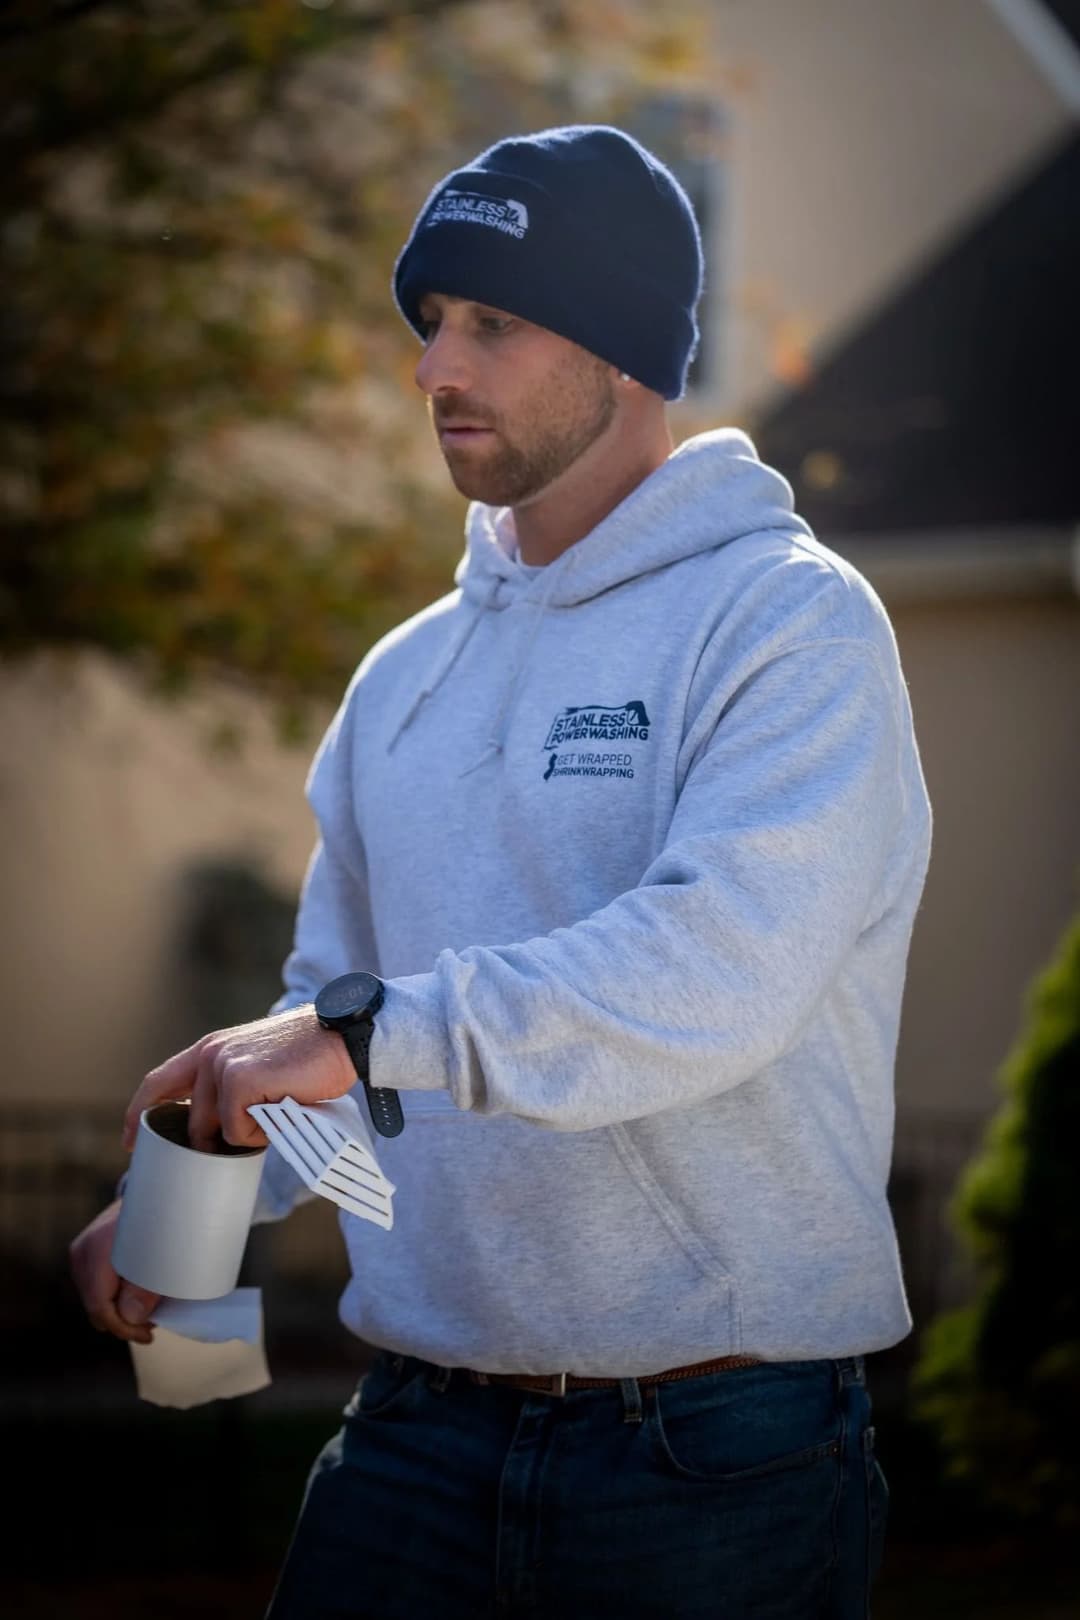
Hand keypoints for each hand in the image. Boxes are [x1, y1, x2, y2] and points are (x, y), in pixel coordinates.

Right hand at [69, 1199, 160, 1344]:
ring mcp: (81, 1252)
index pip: (101, 1306)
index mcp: (98, 1250)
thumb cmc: (164, 1216)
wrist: (155, 1187)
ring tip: (149, 1308)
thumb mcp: (164, 1250)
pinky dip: (114, 1295)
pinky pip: (95, 1287)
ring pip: (95, 1299)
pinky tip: (135, 1295)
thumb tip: (132, 1316)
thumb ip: (147, 1285)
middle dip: (123, 1321)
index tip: (149, 1334)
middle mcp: (83, 1252)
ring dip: (120, 1308)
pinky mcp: (85, 1253)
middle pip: (96, 1307)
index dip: (125, 1327)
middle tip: (153, 1323)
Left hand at [122, 1002, 358, 1152]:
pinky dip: (262, 1133)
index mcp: (209, 1049)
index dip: (139, 1114)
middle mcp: (208, 1055)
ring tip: (279, 1108)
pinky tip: (283, 1106)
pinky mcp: (239, 1081)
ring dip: (250, 1134)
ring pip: (217, 1132)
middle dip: (217, 1142)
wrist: (343, 1037)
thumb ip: (229, 1088)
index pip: (158, 1083)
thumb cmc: (308, 1058)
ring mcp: (222, 1067)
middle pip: (193, 1123)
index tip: (132, 1139)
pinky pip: (238, 1133)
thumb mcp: (257, 1066)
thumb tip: (213, 1131)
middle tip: (256, 1134)